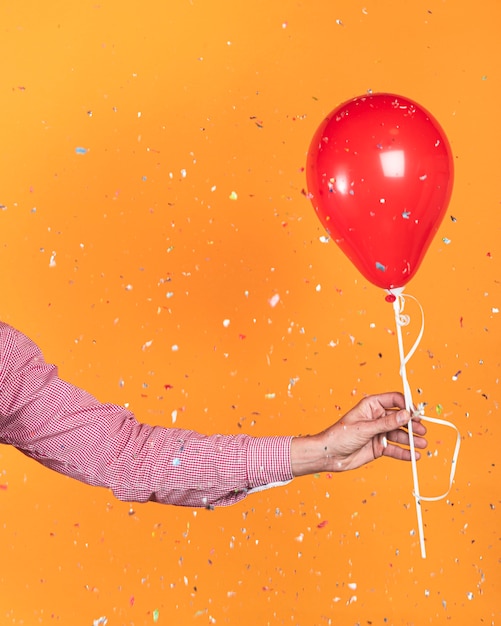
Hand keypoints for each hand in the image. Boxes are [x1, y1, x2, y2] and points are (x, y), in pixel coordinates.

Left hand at [290, 392, 427, 475]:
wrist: (328, 455)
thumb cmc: (339, 436)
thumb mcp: (364, 428)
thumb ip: (386, 423)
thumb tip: (406, 415)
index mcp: (371, 406)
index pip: (394, 400)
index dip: (406, 405)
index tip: (416, 413)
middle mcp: (377, 418)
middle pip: (400, 418)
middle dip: (412, 424)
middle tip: (422, 429)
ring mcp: (379, 433)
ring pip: (400, 434)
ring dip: (412, 439)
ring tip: (423, 444)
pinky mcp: (379, 447)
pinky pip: (395, 448)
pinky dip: (405, 452)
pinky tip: (415, 455)